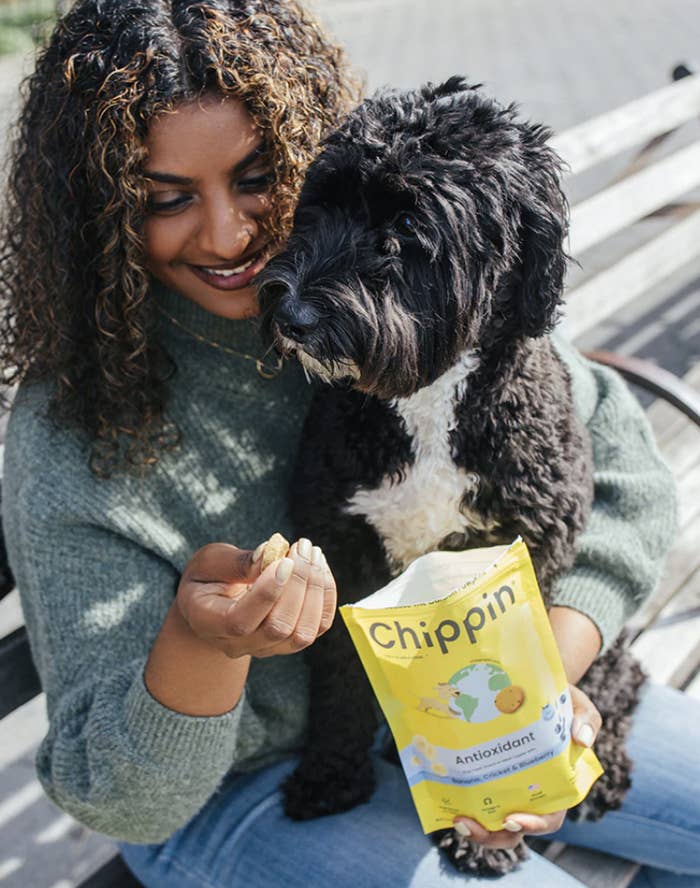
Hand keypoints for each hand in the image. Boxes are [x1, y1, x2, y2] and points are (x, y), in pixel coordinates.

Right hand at [176, 537, 335, 658]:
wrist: (213, 605)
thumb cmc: (208, 578)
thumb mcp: (209, 562)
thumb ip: (235, 562)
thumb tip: (269, 553)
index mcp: (209, 623)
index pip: (241, 621)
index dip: (267, 593)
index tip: (284, 560)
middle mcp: (238, 645)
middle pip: (278, 628)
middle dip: (298, 583)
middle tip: (302, 546)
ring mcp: (267, 648)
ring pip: (302, 633)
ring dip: (316, 590)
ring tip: (312, 553)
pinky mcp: (289, 642)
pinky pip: (317, 628)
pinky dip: (326, 597)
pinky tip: (320, 568)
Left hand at [453, 684, 601, 848]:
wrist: (532, 685)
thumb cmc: (560, 702)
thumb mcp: (578, 705)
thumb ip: (586, 719)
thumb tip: (582, 739)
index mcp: (557, 786)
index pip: (548, 817)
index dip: (533, 825)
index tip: (512, 820)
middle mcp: (530, 794)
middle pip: (513, 830)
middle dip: (493, 836)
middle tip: (470, 825)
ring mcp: (507, 788)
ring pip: (492, 823)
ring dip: (475, 829)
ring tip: (457, 819)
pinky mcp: (486, 775)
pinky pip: (475, 798)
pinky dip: (462, 804)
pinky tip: (446, 798)